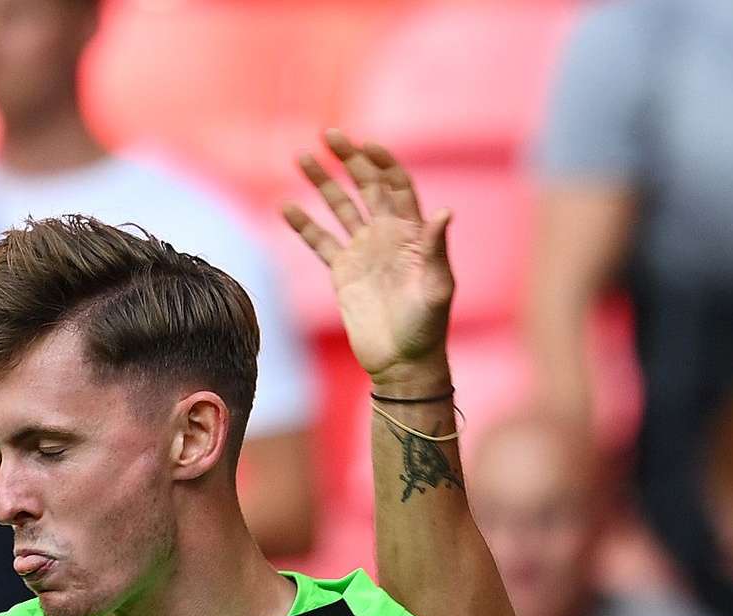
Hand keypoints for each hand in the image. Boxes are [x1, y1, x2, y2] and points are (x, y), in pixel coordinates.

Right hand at [286, 132, 459, 392]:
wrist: (403, 364)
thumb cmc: (427, 328)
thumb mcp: (437, 288)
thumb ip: (436, 248)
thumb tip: (445, 211)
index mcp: (412, 234)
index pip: (397, 187)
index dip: (383, 163)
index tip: (365, 145)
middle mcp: (387, 236)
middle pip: (366, 187)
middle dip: (349, 160)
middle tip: (328, 134)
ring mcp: (363, 251)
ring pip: (340, 207)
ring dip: (322, 182)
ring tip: (301, 156)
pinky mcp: (343, 271)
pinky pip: (320, 241)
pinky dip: (305, 224)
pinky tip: (287, 206)